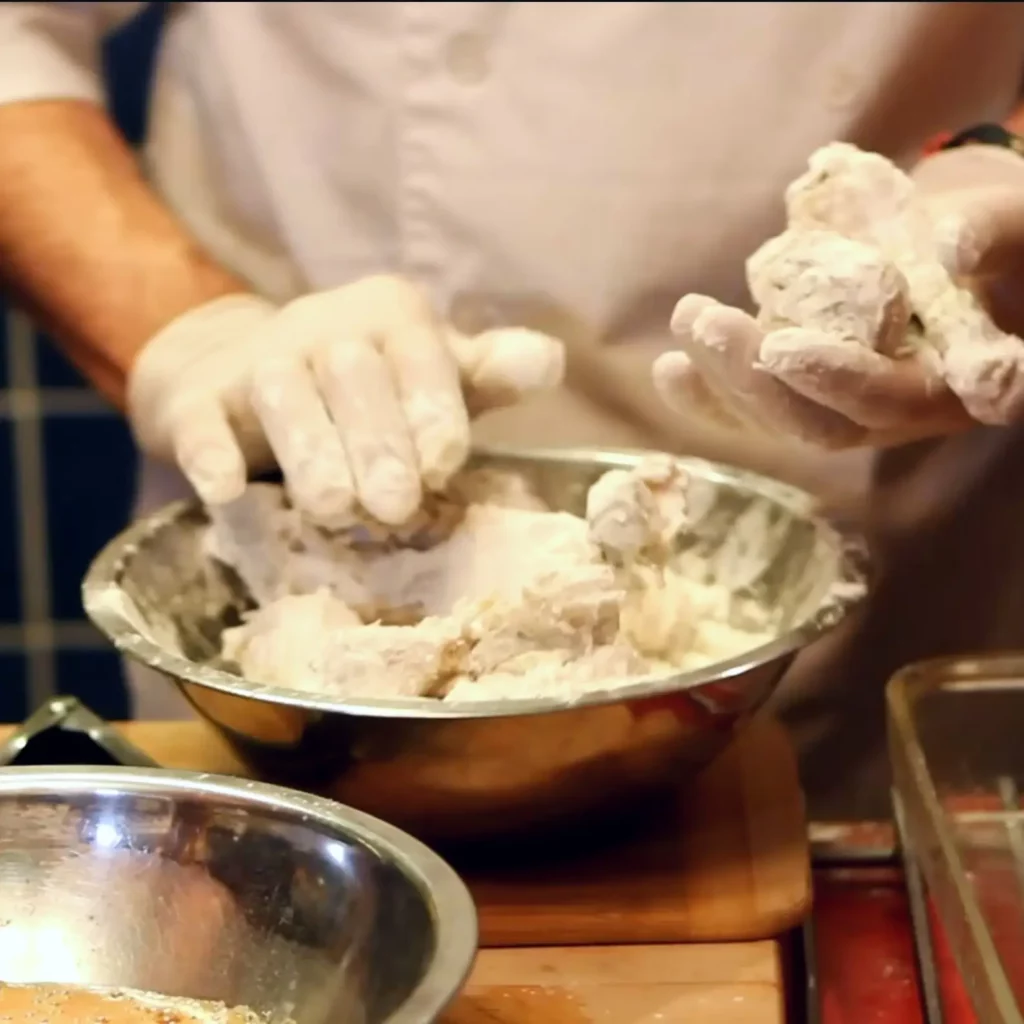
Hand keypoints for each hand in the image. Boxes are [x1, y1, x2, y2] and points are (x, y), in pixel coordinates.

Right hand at [128, 275, 564, 525]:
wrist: (240, 370)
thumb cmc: (363, 388)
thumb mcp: (430, 374)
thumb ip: (484, 375)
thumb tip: (552, 362)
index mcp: (391, 318)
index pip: (420, 358)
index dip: (434, 412)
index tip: (445, 467)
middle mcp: (324, 326)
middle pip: (354, 376)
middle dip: (377, 441)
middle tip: (395, 506)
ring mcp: (258, 358)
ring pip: (282, 394)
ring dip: (310, 450)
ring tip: (334, 507)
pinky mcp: (199, 397)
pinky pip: (202, 420)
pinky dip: (211, 453)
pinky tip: (224, 491)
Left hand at [654, 142, 1023, 448]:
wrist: (981, 243)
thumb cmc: (1011, 234)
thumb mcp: (1018, 221)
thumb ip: (994, 233)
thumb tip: (947, 244)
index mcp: (958, 386)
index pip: (892, 399)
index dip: (836, 380)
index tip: (779, 347)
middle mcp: (903, 413)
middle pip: (821, 424)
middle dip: (754, 382)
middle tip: (703, 322)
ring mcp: (854, 407)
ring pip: (781, 421)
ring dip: (722, 385)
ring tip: (681, 333)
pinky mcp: (817, 391)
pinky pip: (760, 408)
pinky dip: (712, 394)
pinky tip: (669, 370)